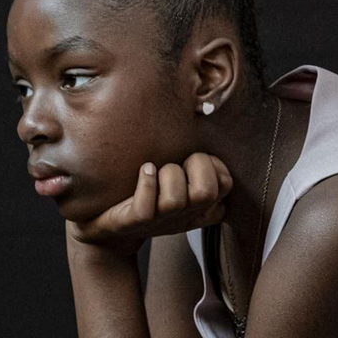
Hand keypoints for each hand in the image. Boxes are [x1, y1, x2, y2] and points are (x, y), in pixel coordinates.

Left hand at [70, 154, 232, 256]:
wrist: (110, 227)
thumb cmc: (150, 195)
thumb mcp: (181, 184)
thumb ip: (198, 163)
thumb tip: (203, 109)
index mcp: (201, 207)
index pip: (226, 185)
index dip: (216, 166)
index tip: (196, 161)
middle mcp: (185, 216)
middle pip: (206, 192)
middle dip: (194, 166)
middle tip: (179, 163)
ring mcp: (160, 221)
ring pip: (175, 200)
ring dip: (167, 175)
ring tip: (156, 170)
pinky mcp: (134, 223)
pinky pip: (146, 207)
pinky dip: (147, 183)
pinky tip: (144, 169)